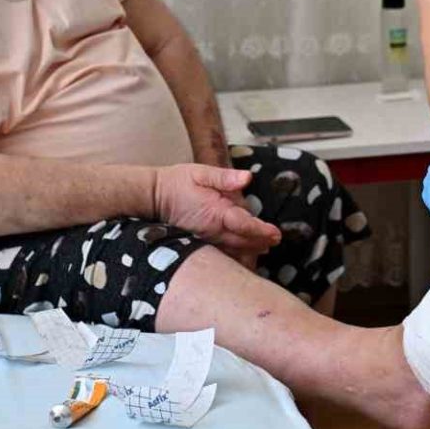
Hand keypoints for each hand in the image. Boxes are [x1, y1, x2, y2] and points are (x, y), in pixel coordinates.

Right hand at [154, 164, 280, 256]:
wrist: (153, 197)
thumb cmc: (178, 182)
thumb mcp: (200, 172)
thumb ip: (225, 177)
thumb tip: (247, 178)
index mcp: (217, 211)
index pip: (244, 224)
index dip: (261, 230)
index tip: (276, 234)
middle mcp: (213, 230)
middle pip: (243, 241)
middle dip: (261, 242)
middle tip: (276, 241)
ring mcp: (206, 239)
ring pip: (233, 251)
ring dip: (250, 251)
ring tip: (264, 250)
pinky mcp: (200, 243)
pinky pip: (221, 254)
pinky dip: (234, 256)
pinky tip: (243, 256)